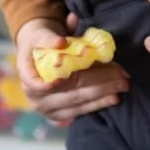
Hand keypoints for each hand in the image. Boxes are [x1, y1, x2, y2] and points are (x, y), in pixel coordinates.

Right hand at [16, 15, 130, 124]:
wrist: (37, 55)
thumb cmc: (42, 42)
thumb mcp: (42, 35)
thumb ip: (50, 37)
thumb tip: (60, 42)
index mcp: (27, 75)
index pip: (38, 84)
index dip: (52, 84)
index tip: (70, 78)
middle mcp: (35, 97)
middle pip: (69, 92)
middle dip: (98, 84)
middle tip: (122, 76)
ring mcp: (47, 109)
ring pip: (78, 103)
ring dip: (102, 95)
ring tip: (122, 86)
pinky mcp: (59, 115)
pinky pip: (80, 112)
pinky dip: (98, 104)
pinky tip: (113, 98)